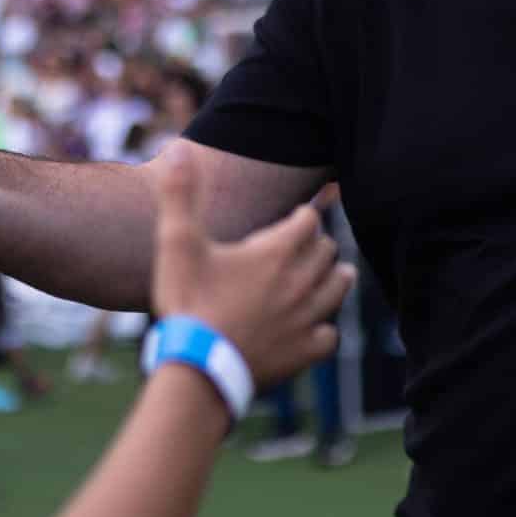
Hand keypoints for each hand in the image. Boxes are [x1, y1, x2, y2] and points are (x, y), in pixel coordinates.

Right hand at [148, 145, 353, 387]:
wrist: (198, 369)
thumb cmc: (188, 303)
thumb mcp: (177, 243)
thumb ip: (180, 194)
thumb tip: (180, 147)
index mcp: (277, 252)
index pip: (310, 221)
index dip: (302, 216)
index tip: (294, 217)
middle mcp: (301, 282)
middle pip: (328, 252)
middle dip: (318, 244)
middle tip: (304, 245)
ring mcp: (307, 319)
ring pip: (338, 289)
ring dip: (334, 278)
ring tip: (329, 274)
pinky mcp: (304, 352)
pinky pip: (330, 336)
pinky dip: (325, 328)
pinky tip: (313, 327)